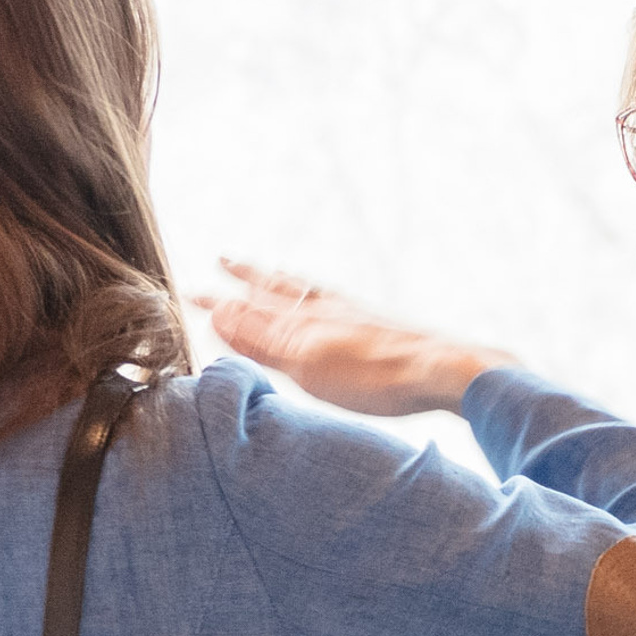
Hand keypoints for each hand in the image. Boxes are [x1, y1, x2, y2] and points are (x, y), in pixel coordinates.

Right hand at [188, 259, 514, 416]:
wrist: (444, 369)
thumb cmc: (375, 375)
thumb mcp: (307, 362)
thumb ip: (263, 340)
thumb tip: (218, 315)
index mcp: (305, 317)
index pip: (251, 305)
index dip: (221, 301)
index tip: (191, 292)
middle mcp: (328, 309)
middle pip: (279, 287)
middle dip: (249, 277)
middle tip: (224, 260)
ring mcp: (356, 315)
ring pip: (307, 291)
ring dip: (281, 283)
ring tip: (270, 274)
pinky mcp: (380, 327)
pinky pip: (333, 303)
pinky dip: (315, 296)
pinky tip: (326, 305)